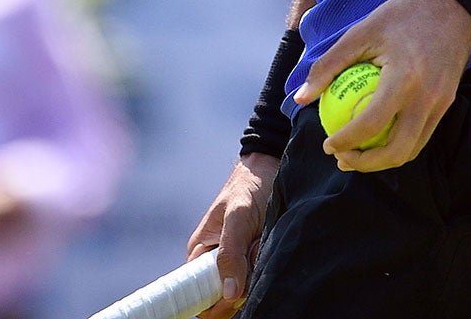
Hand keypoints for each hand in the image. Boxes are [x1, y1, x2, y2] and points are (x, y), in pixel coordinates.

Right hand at [188, 153, 277, 317]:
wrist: (274, 168)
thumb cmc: (248, 187)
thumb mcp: (237, 216)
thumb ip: (230, 252)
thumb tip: (228, 293)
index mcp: (199, 252)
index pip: (196, 293)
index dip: (212, 302)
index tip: (233, 294)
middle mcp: (216, 262)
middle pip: (224, 296)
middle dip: (241, 284)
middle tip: (252, 254)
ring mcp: (239, 263)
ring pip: (246, 288)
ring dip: (257, 272)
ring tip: (260, 242)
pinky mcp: (257, 261)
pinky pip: (261, 277)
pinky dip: (267, 266)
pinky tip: (267, 244)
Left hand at [294, 0, 470, 172]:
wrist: (453, 2)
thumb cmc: (402, 14)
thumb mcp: (360, 32)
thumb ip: (328, 65)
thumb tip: (300, 99)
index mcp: (404, 78)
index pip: (372, 124)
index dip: (346, 141)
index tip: (327, 145)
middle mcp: (427, 97)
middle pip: (397, 151)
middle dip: (366, 164)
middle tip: (343, 158)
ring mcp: (442, 103)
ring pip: (413, 149)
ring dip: (384, 159)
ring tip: (358, 153)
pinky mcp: (448, 103)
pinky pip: (422, 134)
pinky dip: (399, 143)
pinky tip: (379, 135)